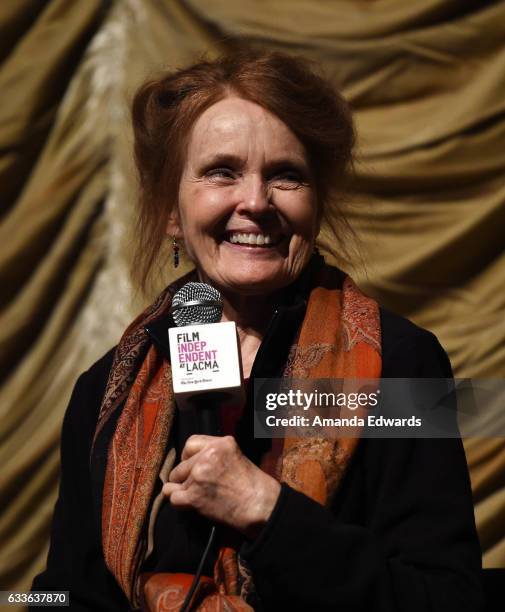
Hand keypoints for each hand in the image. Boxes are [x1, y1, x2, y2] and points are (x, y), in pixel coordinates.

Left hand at [163, 435, 280, 537]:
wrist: (259, 506)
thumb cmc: (251, 484)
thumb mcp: (235, 455)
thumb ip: (213, 453)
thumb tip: (190, 459)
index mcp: (220, 443)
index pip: (190, 443)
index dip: (189, 456)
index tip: (194, 465)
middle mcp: (208, 456)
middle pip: (181, 464)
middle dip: (186, 475)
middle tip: (199, 485)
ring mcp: (199, 475)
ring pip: (175, 480)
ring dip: (182, 489)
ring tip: (198, 494)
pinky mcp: (194, 496)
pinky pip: (172, 497)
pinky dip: (179, 502)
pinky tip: (190, 503)